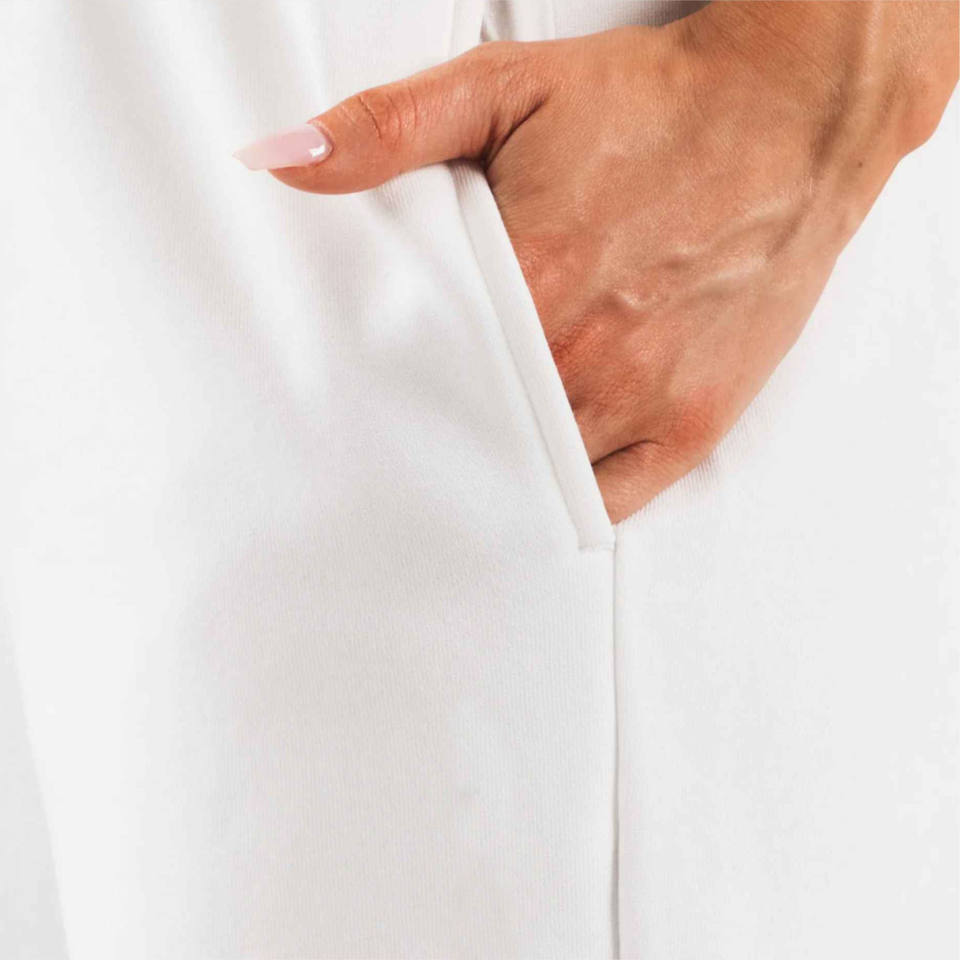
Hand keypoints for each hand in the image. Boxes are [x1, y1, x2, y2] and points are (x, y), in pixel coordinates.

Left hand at [236, 1, 957, 522]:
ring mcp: (646, 399)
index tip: (348, 421)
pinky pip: (609, 501)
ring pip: (535, 481)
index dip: (377, 405)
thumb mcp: (509, 87)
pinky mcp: (692, 422)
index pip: (418, 382)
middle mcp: (589, 357)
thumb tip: (281, 162)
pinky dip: (562, 504)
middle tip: (386, 461)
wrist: (790, 117)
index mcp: (535, 283)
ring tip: (451, 479)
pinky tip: (528, 491)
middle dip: (428, 450)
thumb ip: (389, 128)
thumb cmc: (655, 105)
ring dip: (491, 479)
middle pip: (473, 440)